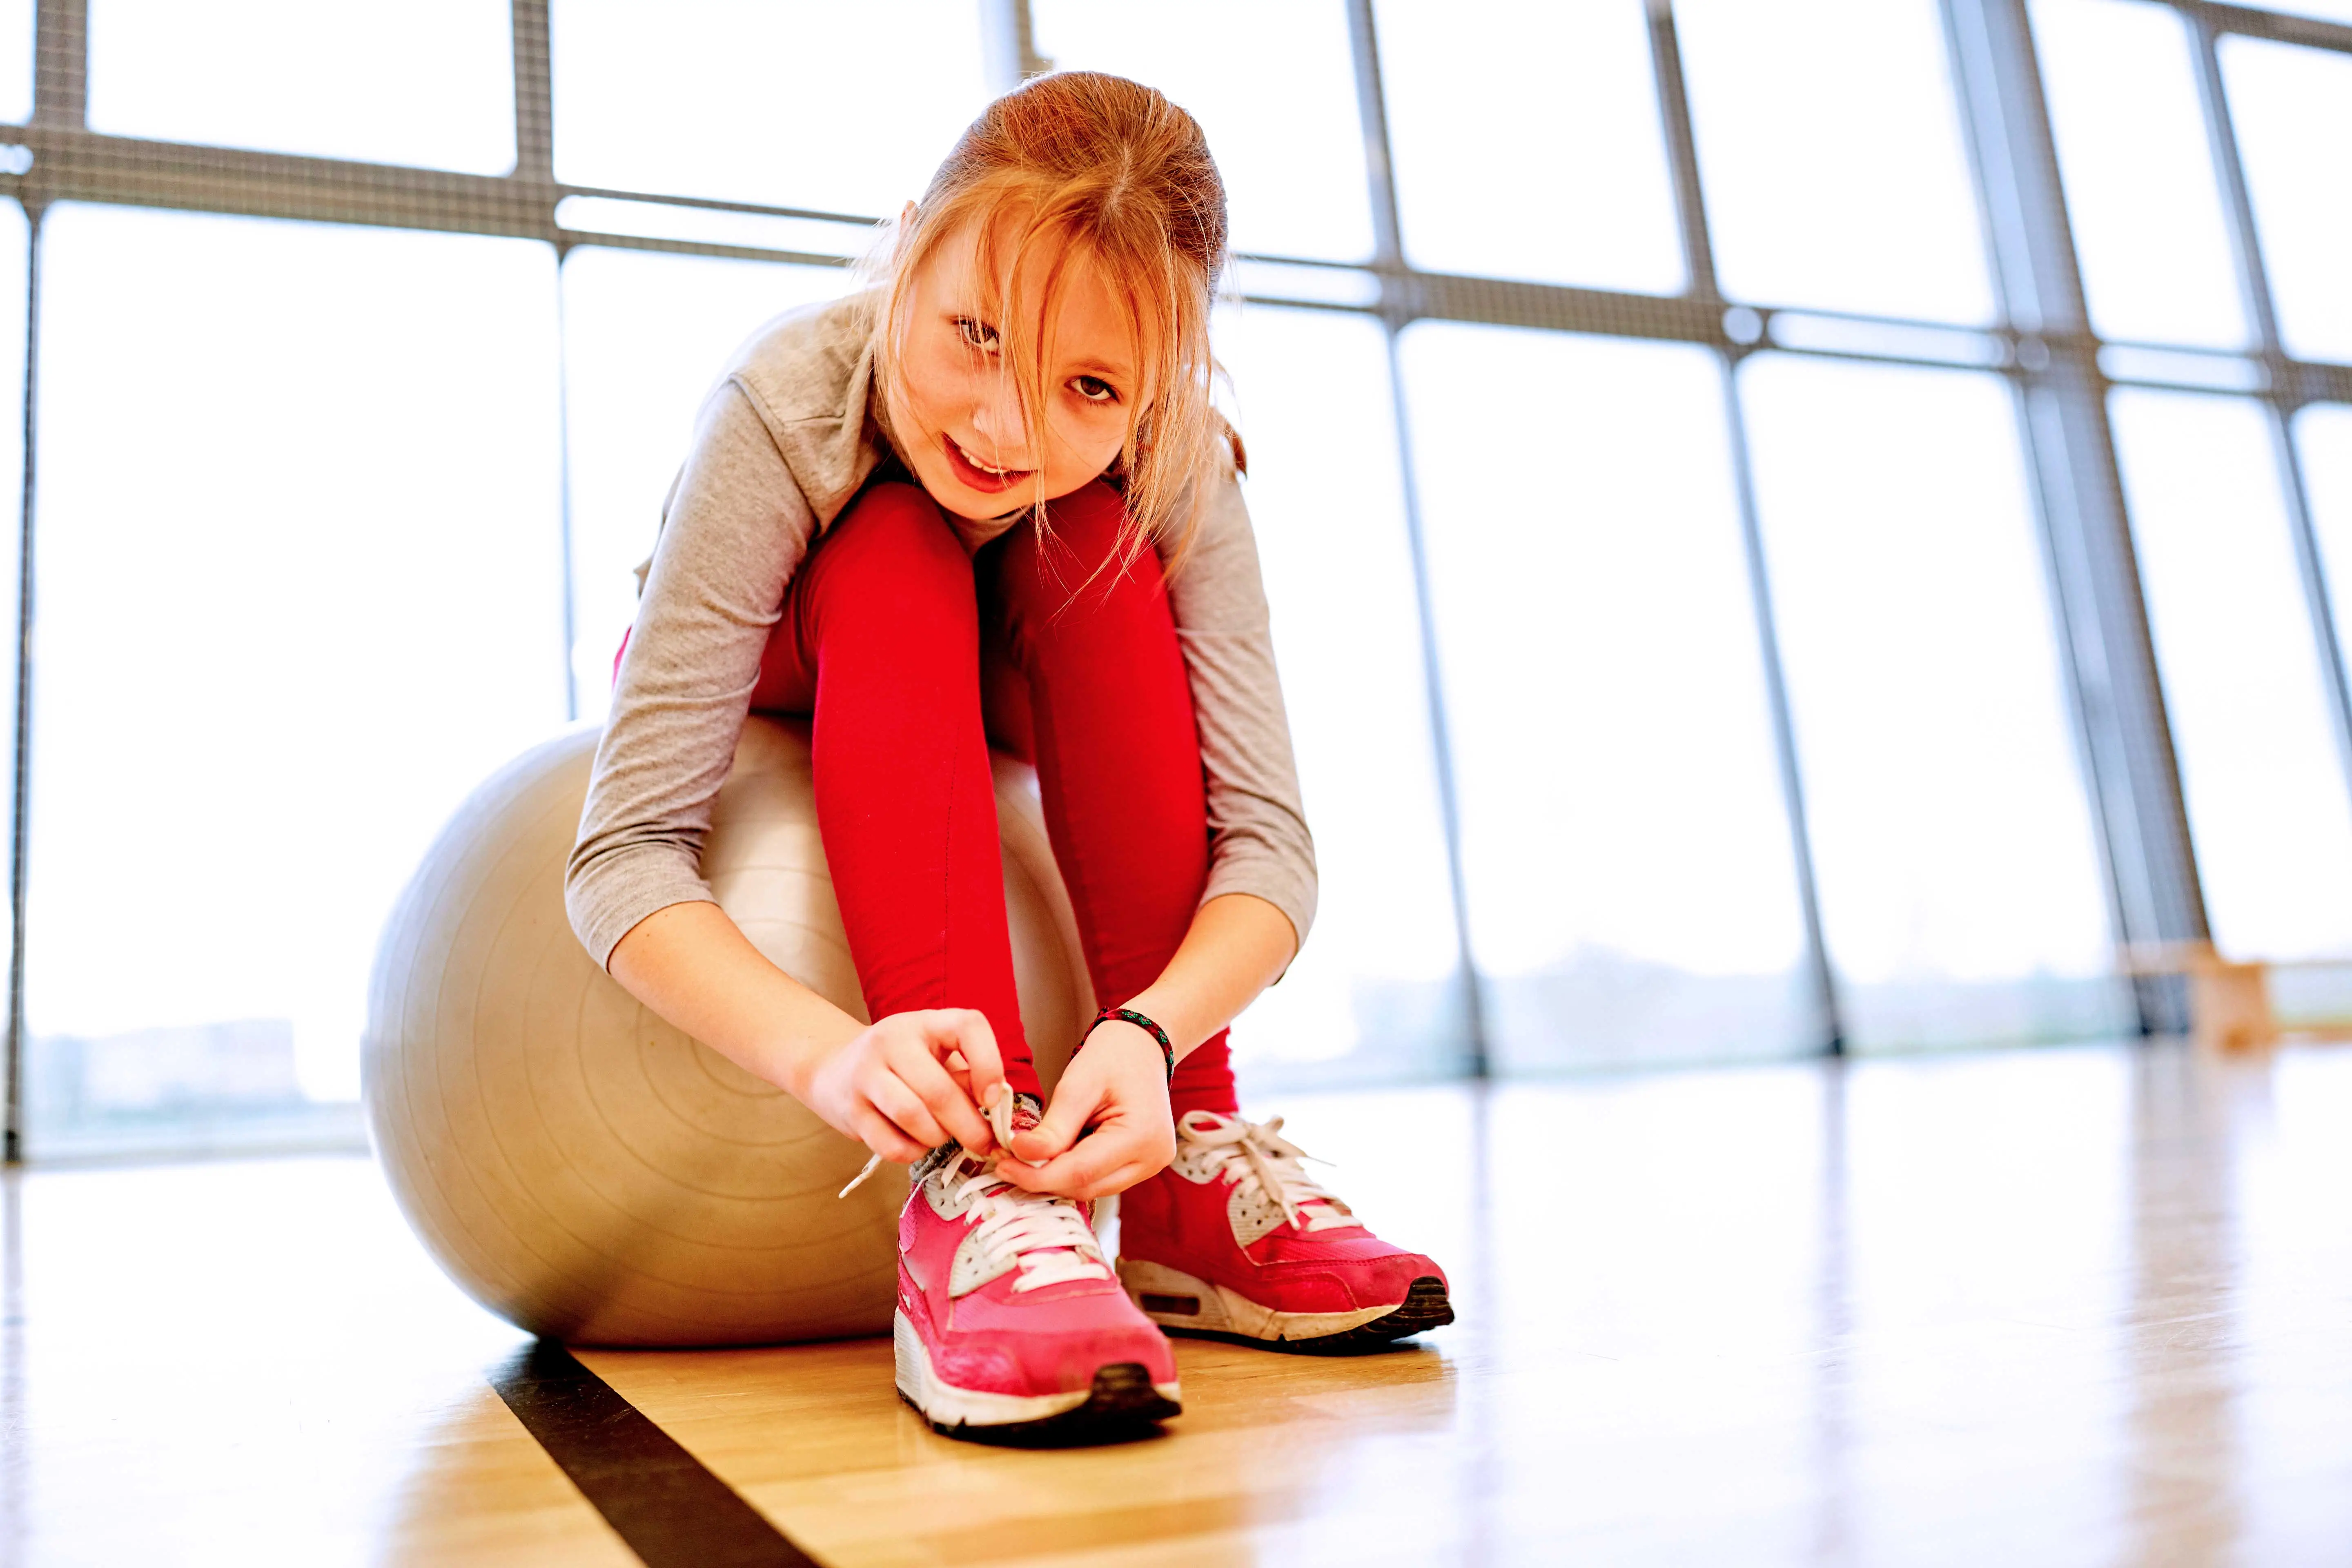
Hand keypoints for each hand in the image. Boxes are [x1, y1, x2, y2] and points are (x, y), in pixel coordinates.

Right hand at [795, 1009, 1006, 1164]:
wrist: (834, 1069)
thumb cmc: (902, 1065)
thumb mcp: (934, 1055)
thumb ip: (964, 1076)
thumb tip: (993, 1112)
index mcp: (923, 1022)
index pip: (967, 1026)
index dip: (989, 1064)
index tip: (992, 1099)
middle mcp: (891, 1041)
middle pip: (939, 1091)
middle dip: (970, 1126)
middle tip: (984, 1143)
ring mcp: (865, 1074)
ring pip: (913, 1118)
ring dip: (938, 1138)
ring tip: (943, 1137)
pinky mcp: (850, 1110)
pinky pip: (891, 1145)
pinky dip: (913, 1152)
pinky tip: (915, 1145)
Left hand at [994, 1020, 1173, 1199]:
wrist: (1140, 1048)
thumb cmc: (1113, 1057)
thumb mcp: (1078, 1084)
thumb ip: (1053, 1126)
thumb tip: (1021, 1154)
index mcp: (1142, 1136)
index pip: (1081, 1172)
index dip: (1037, 1176)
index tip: (1003, 1165)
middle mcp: (1151, 1159)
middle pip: (1086, 1187)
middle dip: (1042, 1179)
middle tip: (1006, 1161)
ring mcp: (1148, 1166)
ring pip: (1090, 1189)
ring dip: (1054, 1178)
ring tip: (1025, 1156)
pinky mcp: (1139, 1167)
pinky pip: (1097, 1180)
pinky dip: (1070, 1172)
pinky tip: (1052, 1154)